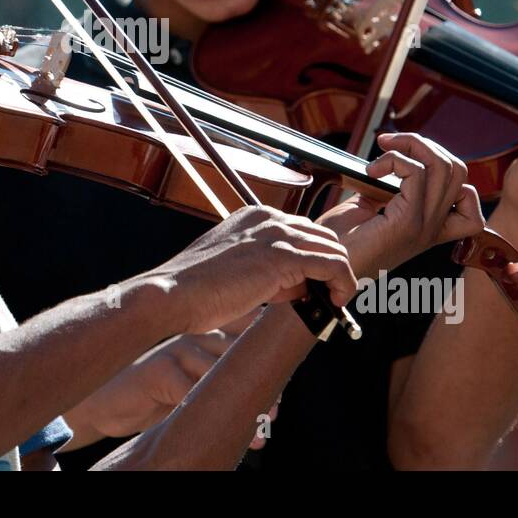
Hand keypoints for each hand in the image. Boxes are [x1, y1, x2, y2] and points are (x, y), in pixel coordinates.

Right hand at [66, 310, 258, 444]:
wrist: (104, 406)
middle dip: (260, 385)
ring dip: (239, 404)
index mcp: (204, 333)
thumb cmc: (154, 397)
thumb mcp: (192, 387)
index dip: (266, 356)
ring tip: (258, 432)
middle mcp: (192, 334)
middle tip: (274, 416)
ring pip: (218, 371)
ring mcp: (174, 348)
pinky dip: (207, 412)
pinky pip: (189, 389)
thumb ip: (221, 383)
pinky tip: (220, 431)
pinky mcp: (157, 368)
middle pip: (238, 351)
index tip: (280, 391)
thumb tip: (270, 404)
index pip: (245, 330)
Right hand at [148, 206, 356, 334]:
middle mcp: (268, 218)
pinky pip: (333, 265)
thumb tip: (299, 284)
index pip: (301, 231)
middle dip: (332, 265)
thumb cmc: (196, 289)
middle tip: (333, 293)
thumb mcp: (236, 270)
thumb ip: (269, 271)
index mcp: (253, 216)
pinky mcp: (283, 257)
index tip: (318, 283)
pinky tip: (338, 301)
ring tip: (337, 299)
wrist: (173, 294)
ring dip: (341, 276)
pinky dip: (344, 282)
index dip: (313, 258)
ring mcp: (276, 235)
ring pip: (333, 248)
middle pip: (322, 236)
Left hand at [316, 132, 484, 275]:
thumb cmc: (340, 241)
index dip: (448, 168)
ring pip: (443, 167)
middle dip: (424, 145)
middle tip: (389, 144)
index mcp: (428, 226)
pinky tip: (371, 171)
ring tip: (382, 152)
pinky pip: (417, 173)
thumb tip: (388, 164)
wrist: (325, 269)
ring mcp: (423, 226)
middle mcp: (432, 228)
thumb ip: (387, 187)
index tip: (409, 160)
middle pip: (457, 170)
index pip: (467, 196)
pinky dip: (394, 160)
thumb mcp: (369, 208)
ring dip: (410, 145)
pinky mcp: (407, 223)